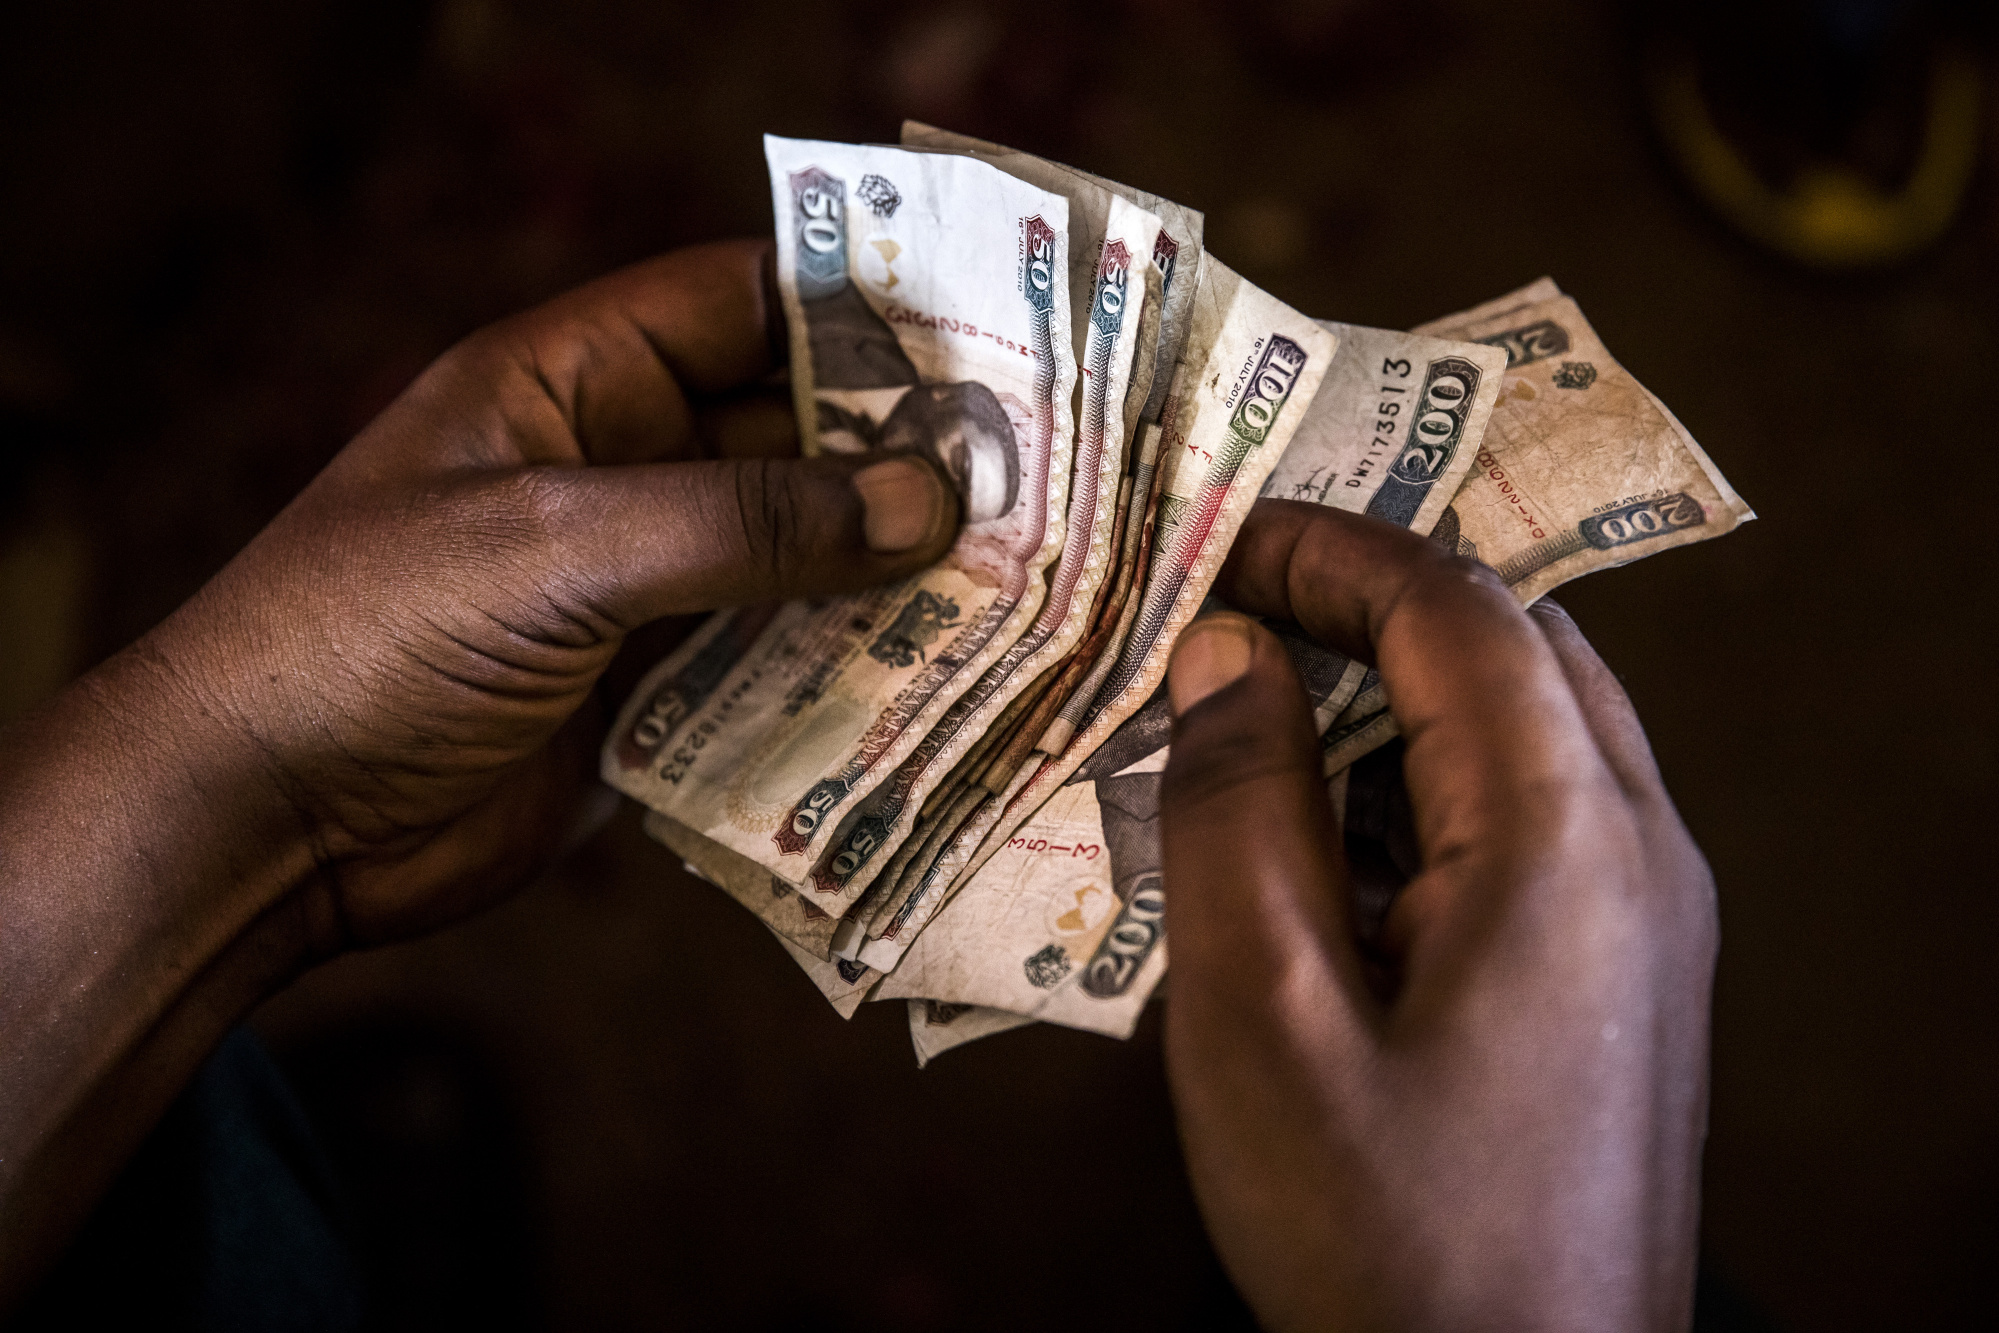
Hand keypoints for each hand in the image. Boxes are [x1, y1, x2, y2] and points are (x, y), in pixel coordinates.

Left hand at [0, 240, 957, 1303]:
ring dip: (893, 574)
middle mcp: (617, 472)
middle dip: (905, 458)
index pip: (738, 303)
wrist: (263, 823)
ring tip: (1027, 582)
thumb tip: (926, 503)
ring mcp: (639, 588)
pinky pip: (774, 663)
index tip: (990, 330)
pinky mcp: (651, 695)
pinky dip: (851, 672)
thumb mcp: (557, 549)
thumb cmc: (369, 639)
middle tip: (1044, 478)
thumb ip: (744, 522)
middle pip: (789, 437)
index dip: (856, 306)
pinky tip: (945, 682)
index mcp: (568, 385)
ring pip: (797, 558)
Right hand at [1159, 500, 1715, 1330]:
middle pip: (1519, 646)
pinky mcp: (1631, 980)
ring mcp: (1655, 918)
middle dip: (1373, 604)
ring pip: (1534, 730)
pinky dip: (1433, 790)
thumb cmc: (1384, 1232)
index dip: (1329, 550)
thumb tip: (1227, 652)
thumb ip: (1235, 809)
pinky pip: (1540, 822)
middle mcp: (1643, 849)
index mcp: (1564, 835)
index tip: (1213, 541)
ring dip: (1402, 700)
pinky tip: (1328, 858)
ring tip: (1261, 731)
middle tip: (1235, 612)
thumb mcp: (1260, 1017)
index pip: (1456, 609)